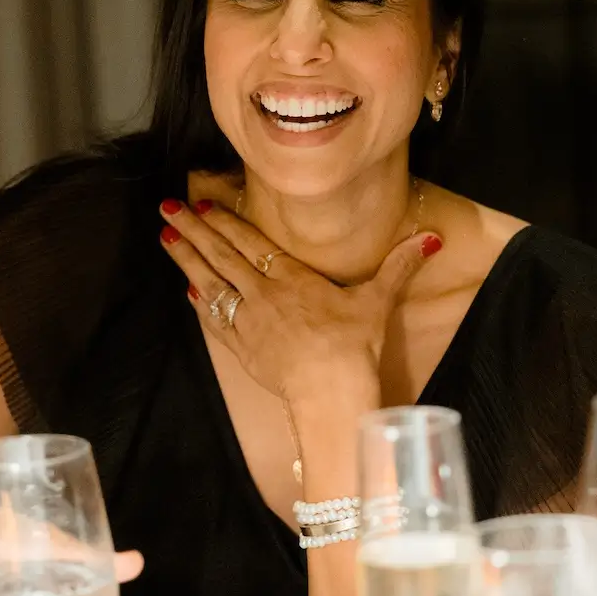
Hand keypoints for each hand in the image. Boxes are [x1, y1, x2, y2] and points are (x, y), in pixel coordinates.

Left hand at [158, 197, 439, 406]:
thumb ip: (399, 265)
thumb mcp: (378, 300)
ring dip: (186, 260)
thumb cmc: (353, 345)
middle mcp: (264, 296)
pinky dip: (200, 304)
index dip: (227, 223)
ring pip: (210, 285)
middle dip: (193, 231)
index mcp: (292, 279)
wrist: (329, 391)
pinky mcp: (243, 351)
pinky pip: (215, 322)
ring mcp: (249, 324)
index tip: (203, 204)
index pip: (252, 244)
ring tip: (165, 239)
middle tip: (166, 209)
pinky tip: (188, 291)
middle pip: (222, 257)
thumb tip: (431, 238)